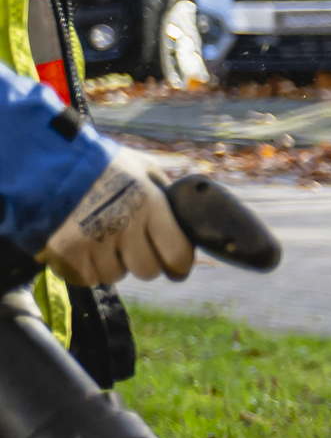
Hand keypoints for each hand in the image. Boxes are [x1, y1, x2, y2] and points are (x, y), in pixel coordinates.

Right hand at [42, 149, 195, 287]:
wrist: (41, 159)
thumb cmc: (97, 163)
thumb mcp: (139, 166)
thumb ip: (162, 190)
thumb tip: (182, 211)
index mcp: (149, 203)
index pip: (177, 255)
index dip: (179, 266)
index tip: (175, 268)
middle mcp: (124, 225)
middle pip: (147, 271)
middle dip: (142, 262)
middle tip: (131, 248)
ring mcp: (93, 240)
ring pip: (114, 275)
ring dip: (111, 264)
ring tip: (100, 240)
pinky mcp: (65, 252)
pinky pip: (86, 277)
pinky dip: (85, 268)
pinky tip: (81, 247)